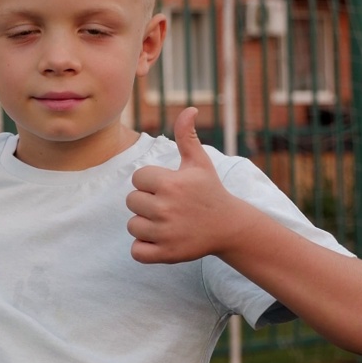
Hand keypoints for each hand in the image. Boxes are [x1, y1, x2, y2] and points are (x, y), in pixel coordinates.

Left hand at [127, 107, 241, 263]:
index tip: (169, 187)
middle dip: (146, 202)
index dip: (150, 182)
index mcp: (170, 183)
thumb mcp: (200, 162)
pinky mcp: (166, 253)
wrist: (229, 226)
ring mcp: (165, 232)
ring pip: (133, 225)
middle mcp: (165, 207)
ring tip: (166, 222)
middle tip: (168, 205)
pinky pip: (137, 251)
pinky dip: (144, 248)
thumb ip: (187, 135)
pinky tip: (161, 239)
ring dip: (145, 225)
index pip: (137, 178)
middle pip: (131, 201)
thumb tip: (189, 109)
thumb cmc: (210, 191)